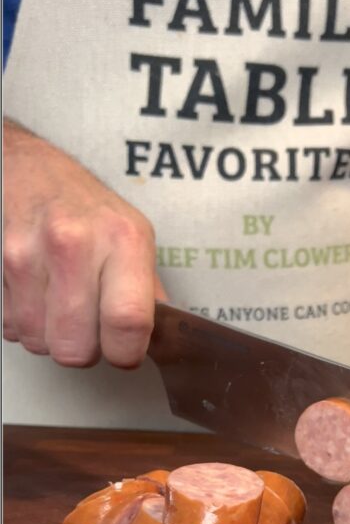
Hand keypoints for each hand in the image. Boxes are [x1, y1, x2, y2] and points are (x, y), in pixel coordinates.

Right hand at [3, 119, 166, 367]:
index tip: (125, 350)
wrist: (29, 170)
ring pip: (39, 341)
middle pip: (76, 348)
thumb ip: (148, 291)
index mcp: (122, 240)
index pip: (127, 323)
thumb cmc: (84, 205)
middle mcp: (74, 243)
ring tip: (59, 301)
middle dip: (83, 348)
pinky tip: (35, 292)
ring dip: (49, 334)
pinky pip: (10, 325)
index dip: (126, 353)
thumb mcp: (132, 236)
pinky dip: (23, 320)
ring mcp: (28, 254)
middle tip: (88, 324)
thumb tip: (161, 337)